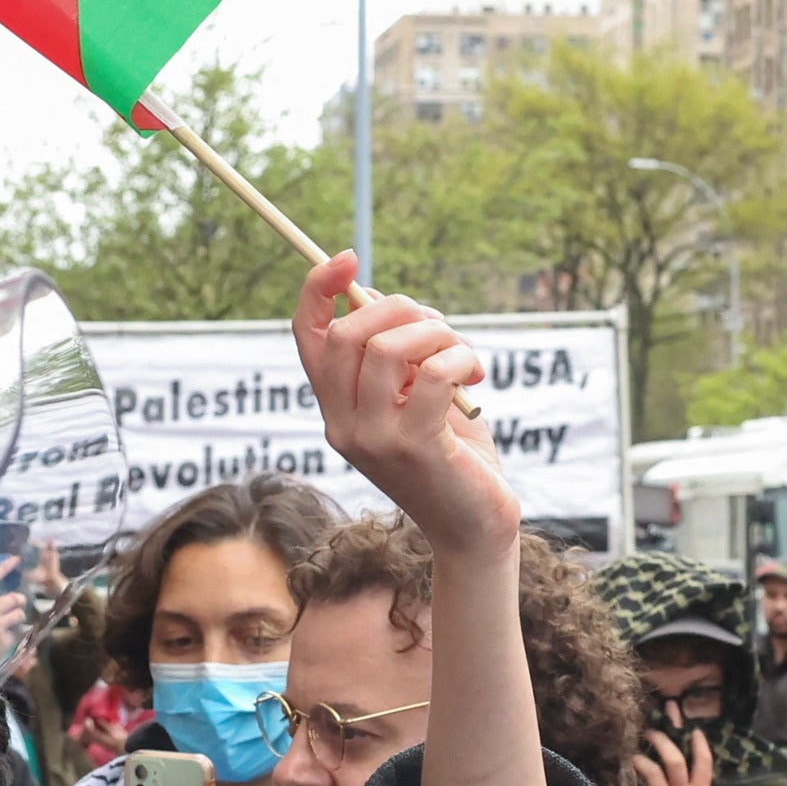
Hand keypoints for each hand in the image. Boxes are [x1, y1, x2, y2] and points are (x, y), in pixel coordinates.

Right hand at [295, 256, 517, 557]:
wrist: (476, 528)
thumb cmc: (454, 456)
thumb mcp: (418, 396)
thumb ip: (399, 354)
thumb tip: (379, 294)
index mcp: (337, 410)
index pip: (308, 337)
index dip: (317, 289)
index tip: (346, 257)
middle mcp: (343, 425)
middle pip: (347, 332)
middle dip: (400, 308)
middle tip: (441, 329)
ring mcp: (373, 439)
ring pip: (386, 346)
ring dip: (436, 332)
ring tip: (465, 356)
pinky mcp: (413, 447)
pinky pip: (432, 371)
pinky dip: (461, 357)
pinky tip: (478, 377)